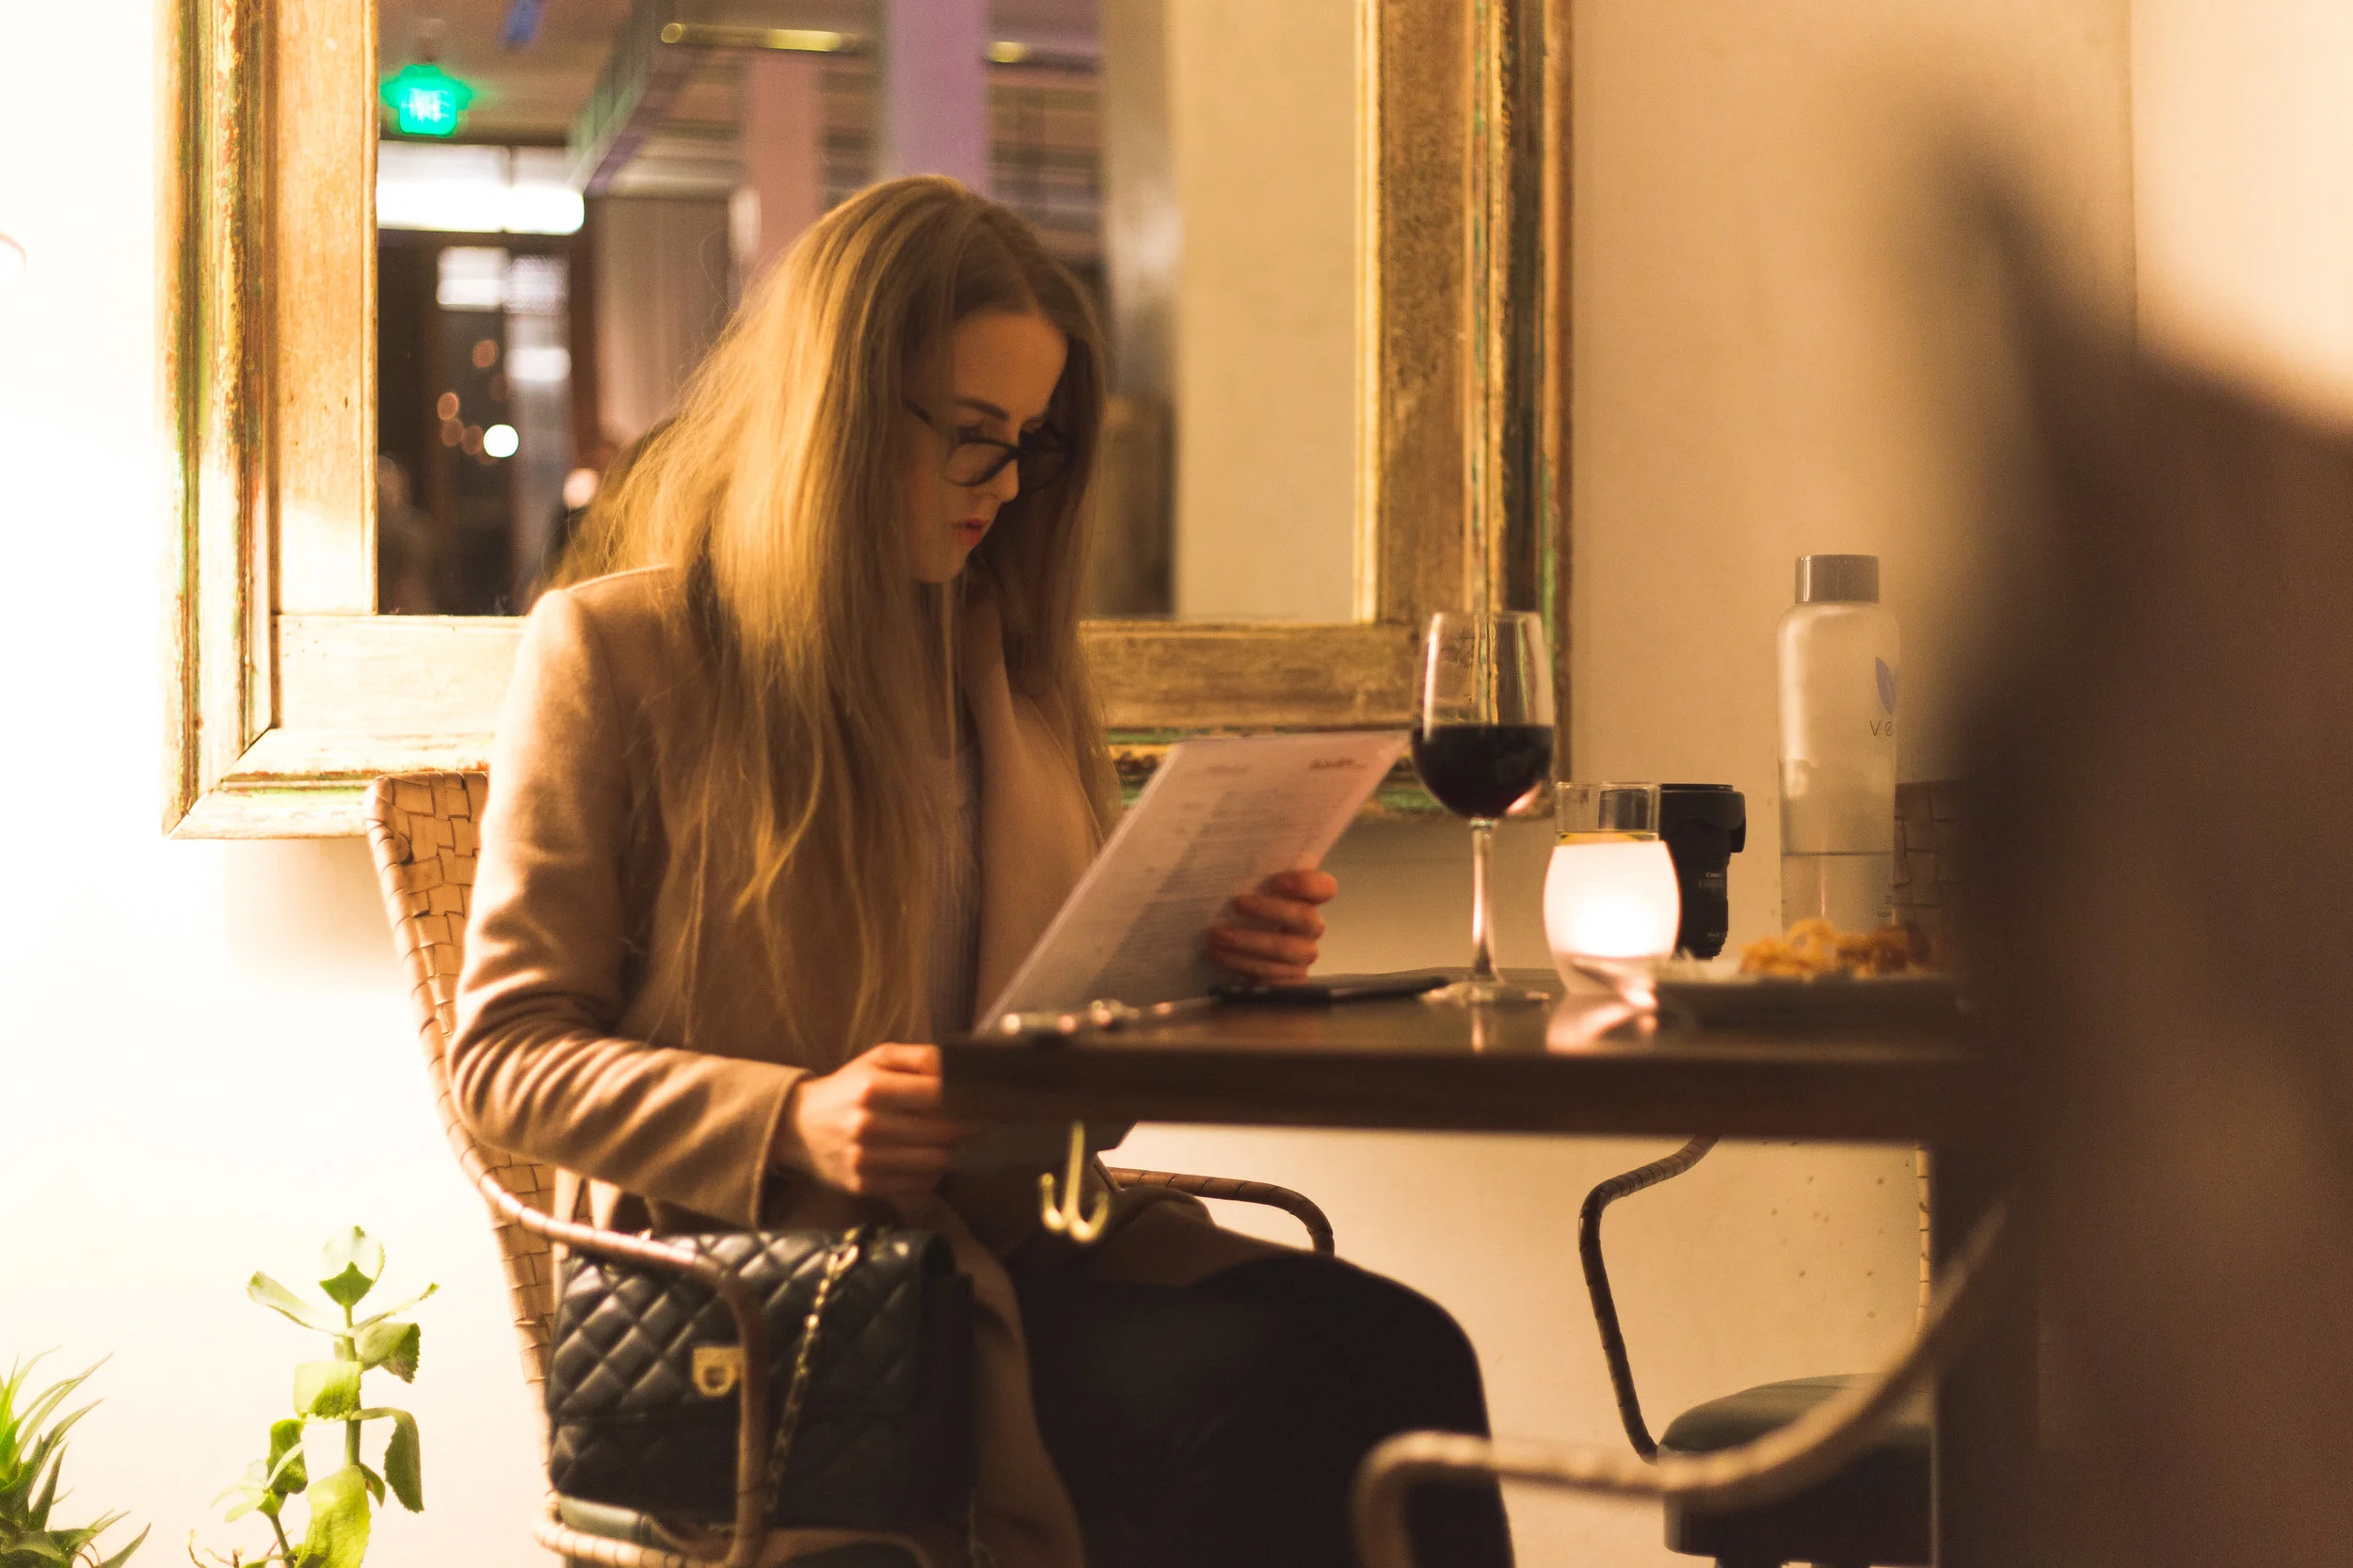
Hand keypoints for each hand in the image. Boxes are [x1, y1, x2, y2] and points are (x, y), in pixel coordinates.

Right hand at [774, 1043, 969, 1196]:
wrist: (799, 1127)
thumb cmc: (848, 1088)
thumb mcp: (877, 1060)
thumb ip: (919, 1057)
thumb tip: (957, 1066)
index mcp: (872, 1088)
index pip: (938, 1096)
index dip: (965, 1099)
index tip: (975, 1100)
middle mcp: (867, 1125)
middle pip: (942, 1133)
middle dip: (964, 1128)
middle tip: (970, 1122)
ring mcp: (864, 1159)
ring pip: (935, 1161)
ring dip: (950, 1151)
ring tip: (948, 1140)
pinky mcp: (864, 1185)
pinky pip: (918, 1184)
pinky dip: (931, 1172)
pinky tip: (925, 1158)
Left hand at [1206, 867, 1338, 981]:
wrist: (1241, 954)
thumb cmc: (1247, 915)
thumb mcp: (1250, 894)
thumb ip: (1252, 881)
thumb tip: (1224, 866)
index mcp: (1307, 900)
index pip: (1325, 888)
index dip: (1305, 884)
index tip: (1274, 881)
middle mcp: (1311, 927)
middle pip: (1305, 917)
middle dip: (1268, 910)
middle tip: (1236, 904)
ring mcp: (1303, 955)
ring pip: (1283, 949)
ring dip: (1246, 942)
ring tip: (1215, 937)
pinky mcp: (1290, 980)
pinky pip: (1272, 974)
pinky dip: (1241, 965)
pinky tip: (1219, 956)